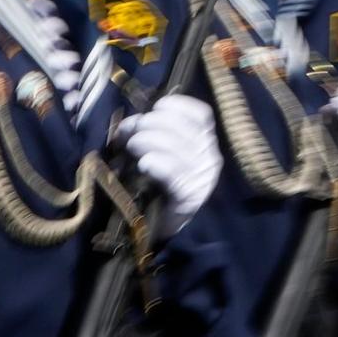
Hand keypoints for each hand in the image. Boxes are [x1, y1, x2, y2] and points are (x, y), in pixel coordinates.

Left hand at [120, 94, 220, 237]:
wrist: (162, 230)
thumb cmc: (159, 188)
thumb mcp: (164, 156)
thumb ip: (157, 136)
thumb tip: (130, 121)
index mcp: (206, 145)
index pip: (201, 115)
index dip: (178, 106)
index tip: (155, 107)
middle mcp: (210, 158)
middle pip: (182, 127)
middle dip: (149, 123)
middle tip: (127, 131)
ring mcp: (202, 178)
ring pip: (175, 146)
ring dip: (146, 141)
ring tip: (129, 147)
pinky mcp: (189, 197)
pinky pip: (172, 171)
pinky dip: (155, 162)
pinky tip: (143, 164)